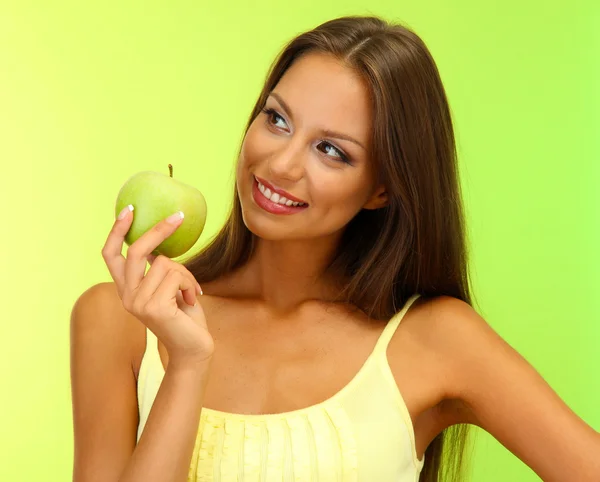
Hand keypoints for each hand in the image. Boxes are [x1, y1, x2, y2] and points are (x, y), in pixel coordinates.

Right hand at [101, 206, 213, 363]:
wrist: (194, 349)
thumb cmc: (184, 317)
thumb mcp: (168, 288)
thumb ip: (157, 270)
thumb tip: (159, 241)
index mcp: (127, 290)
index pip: (110, 255)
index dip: (117, 231)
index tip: (130, 209)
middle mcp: (127, 296)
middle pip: (136, 250)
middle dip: (159, 230)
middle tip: (179, 216)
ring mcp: (138, 303)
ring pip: (165, 262)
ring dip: (186, 273)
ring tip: (191, 290)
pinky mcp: (154, 308)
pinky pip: (176, 275)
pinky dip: (190, 283)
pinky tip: (192, 299)